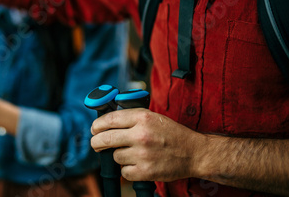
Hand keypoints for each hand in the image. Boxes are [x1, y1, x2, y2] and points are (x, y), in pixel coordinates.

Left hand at [90, 108, 205, 181]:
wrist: (194, 153)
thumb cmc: (172, 134)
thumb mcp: (152, 117)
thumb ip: (131, 118)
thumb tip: (106, 122)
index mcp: (142, 118)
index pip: (109, 119)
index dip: (97, 125)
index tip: (94, 128)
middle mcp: (141, 135)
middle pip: (105, 139)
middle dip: (96, 141)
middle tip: (96, 143)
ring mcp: (143, 154)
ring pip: (115, 156)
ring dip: (119, 155)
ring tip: (132, 153)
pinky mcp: (145, 171)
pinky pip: (124, 172)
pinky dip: (127, 169)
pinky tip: (137, 164)